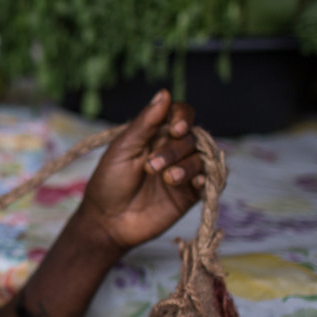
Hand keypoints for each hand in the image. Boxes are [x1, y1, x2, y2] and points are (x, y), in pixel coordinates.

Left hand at [76, 89, 203, 253]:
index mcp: (154, 134)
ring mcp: (182, 172)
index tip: (175, 129)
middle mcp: (172, 149)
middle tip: (152, 166)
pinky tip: (193, 184)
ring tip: (165, 180)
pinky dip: (205, 179)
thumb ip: (145, 123)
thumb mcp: (122, 149)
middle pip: (191, 137)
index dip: (183, 117)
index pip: (181, 114)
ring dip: (186, 166)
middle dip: (175, 149)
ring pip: (201, 158)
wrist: (107, 222)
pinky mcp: (190, 194)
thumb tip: (165, 93)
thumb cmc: (108, 182)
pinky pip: (209, 181)